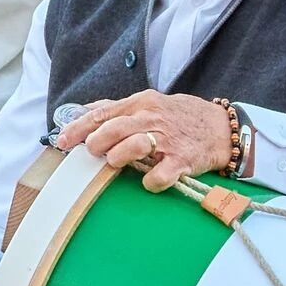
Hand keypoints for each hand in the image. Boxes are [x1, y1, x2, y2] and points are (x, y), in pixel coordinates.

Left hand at [57, 90, 234, 190]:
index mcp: (141, 104)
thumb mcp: (148, 103)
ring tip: (116, 162)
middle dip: (97, 143)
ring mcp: (168, 140)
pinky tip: (148, 181)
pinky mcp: (183, 160)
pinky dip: (150, 181)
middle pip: (115, 128)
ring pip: (135, 146)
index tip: (62, 140)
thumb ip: (117, 108)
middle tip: (94, 153)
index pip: (102, 114)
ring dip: (119, 157)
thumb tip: (82, 111)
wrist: (223, 128)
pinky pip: (161, 174)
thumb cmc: (179, 117)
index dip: (78, 128)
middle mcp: (153, 118)